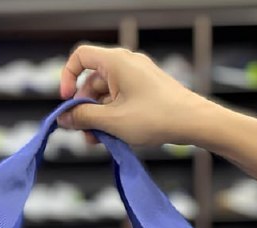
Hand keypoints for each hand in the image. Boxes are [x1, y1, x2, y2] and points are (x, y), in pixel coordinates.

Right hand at [58, 44, 205, 146]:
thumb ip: (83, 118)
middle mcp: (126, 64)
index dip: (67, 77)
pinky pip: (121, 99)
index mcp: (115, 62)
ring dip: (98, 117)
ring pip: (106, 95)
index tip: (66, 102)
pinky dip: (113, 116)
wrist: (193, 122)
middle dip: (85, 109)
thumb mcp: (112, 121)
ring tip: (100, 141)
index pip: (80, 57)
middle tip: (84, 134)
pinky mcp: (146, 90)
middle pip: (92, 82)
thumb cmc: (155, 117)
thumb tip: (63, 118)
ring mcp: (137, 77)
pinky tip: (114, 137)